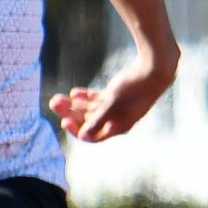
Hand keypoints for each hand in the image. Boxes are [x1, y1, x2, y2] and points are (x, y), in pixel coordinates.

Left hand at [49, 49, 175, 142]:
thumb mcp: (112, 104)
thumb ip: (97, 120)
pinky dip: (85, 97)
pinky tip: (74, 92)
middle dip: (70, 113)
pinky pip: (97, 99)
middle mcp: (117, 119)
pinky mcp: (117, 96)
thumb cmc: (134, 89)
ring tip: (57, 97)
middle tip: (53, 102)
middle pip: (88, 121)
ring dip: (74, 104)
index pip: (93, 135)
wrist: (154, 70)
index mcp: (118, 126)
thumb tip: (83, 136)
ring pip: (91, 109)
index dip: (77, 130)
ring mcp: (117, 107)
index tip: (64, 120)